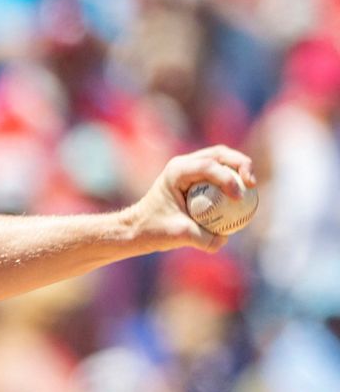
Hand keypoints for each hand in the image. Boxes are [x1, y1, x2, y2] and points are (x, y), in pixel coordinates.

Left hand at [126, 145, 256, 253]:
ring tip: (252, 186)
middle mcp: (183, 164)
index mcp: (176, 171)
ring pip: (222, 159)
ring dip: (240, 168)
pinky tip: (244, 196)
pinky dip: (234, 179)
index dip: (227, 178)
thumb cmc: (154, 229)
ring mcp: (190, 168)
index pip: (207, 166)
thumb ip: (203, 238)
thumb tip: (225, 238)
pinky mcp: (197, 178)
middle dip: (241, 163)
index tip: (238, 198)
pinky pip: (220, 173)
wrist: (139, 227)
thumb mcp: (179, 235)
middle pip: (219, 154)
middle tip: (252, 183)